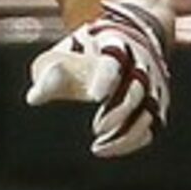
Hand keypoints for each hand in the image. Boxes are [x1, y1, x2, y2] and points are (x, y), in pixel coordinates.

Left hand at [26, 0, 171, 158]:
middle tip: (96, 129)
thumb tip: (34, 99)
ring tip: (98, 148)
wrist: (122, 40)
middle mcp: (140, 62)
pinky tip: (109, 149)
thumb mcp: (64, 53)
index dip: (106, 78)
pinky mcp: (157, 103)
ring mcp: (153, 83)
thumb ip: (51, 75)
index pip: (114, 60)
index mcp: (115, 43)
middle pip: (138, 87)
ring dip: (129, 132)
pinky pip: (153, 125)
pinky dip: (135, 140)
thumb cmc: (83, 51)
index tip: (94, 97)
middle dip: (120, 111)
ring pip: (150, 110)